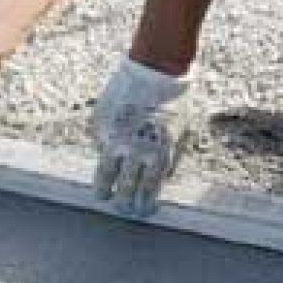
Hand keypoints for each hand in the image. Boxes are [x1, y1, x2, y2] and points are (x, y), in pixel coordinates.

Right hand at [92, 57, 194, 217]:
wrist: (156, 70)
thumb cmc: (177, 101)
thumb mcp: (183, 133)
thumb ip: (172, 159)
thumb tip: (160, 181)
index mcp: (159, 156)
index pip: (147, 193)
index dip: (143, 207)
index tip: (141, 212)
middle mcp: (134, 151)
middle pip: (123, 190)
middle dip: (123, 204)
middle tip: (122, 207)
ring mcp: (114, 139)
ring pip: (103, 175)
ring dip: (103, 189)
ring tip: (103, 195)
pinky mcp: (99, 125)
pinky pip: (98, 145)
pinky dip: (103, 151)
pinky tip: (108, 152)